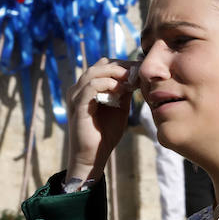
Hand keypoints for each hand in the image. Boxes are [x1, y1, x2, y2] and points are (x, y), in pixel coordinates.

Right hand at [65, 58, 139, 181]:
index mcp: (89, 87)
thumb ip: (124, 93)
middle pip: (100, 65)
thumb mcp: (120, 108)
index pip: (104, 65)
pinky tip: (120, 89)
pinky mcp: (77, 105)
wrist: (94, 155)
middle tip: (138, 70)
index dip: (123, 64)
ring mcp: (76, 96)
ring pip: (94, 72)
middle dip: (121, 66)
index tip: (141, 67)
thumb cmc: (106, 133)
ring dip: (114, 73)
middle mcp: (79, 88)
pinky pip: (90, 87)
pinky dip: (106, 84)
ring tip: (130, 78)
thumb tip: (136, 77)